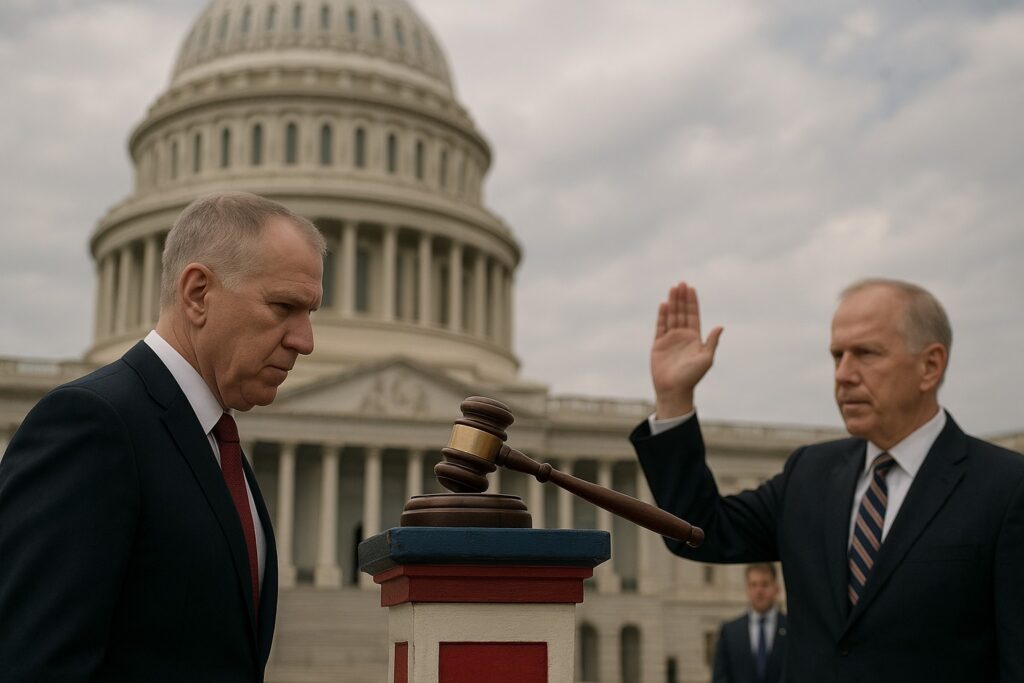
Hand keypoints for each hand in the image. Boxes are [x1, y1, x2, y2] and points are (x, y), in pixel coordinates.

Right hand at [651, 281, 722, 417]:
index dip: (692, 302)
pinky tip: (664, 304)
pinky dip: (662, 315)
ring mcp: (670, 339)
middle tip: (681, 283)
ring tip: (673, 288)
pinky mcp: (658, 345)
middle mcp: (682, 336)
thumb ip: (712, 342)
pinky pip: (660, 326)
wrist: (674, 390)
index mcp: (695, 339)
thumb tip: (720, 326)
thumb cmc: (692, 377)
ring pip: (671, 317)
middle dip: (682, 298)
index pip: (693, 316)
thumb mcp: (706, 359)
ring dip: (672, 303)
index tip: (691, 288)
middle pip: (682, 313)